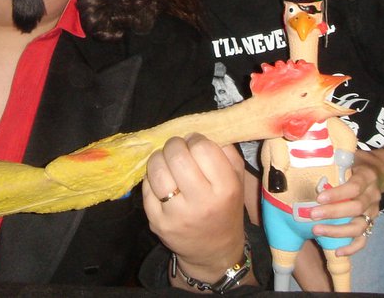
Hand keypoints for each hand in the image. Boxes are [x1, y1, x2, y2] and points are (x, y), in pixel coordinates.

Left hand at [143, 134, 246, 282]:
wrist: (213, 251)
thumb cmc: (225, 208)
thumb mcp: (237, 181)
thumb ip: (226, 152)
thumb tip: (200, 130)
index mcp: (225, 189)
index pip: (203, 148)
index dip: (196, 139)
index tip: (195, 143)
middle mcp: (201, 203)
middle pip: (178, 156)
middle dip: (174, 145)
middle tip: (177, 148)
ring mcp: (177, 215)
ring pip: (157, 169)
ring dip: (159, 158)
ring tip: (166, 161)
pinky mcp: (157, 222)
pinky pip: (146, 187)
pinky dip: (151, 177)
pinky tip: (161, 179)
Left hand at [309, 150, 381, 255]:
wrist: (378, 170)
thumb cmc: (355, 162)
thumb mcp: (348, 154)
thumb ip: (333, 155)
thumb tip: (307, 148)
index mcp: (366, 177)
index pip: (354, 187)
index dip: (337, 194)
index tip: (319, 197)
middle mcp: (372, 195)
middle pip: (356, 208)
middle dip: (333, 213)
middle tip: (312, 215)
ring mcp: (373, 211)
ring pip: (359, 226)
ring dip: (338, 231)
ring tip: (317, 231)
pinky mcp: (371, 223)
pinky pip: (365, 239)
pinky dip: (352, 247)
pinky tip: (337, 251)